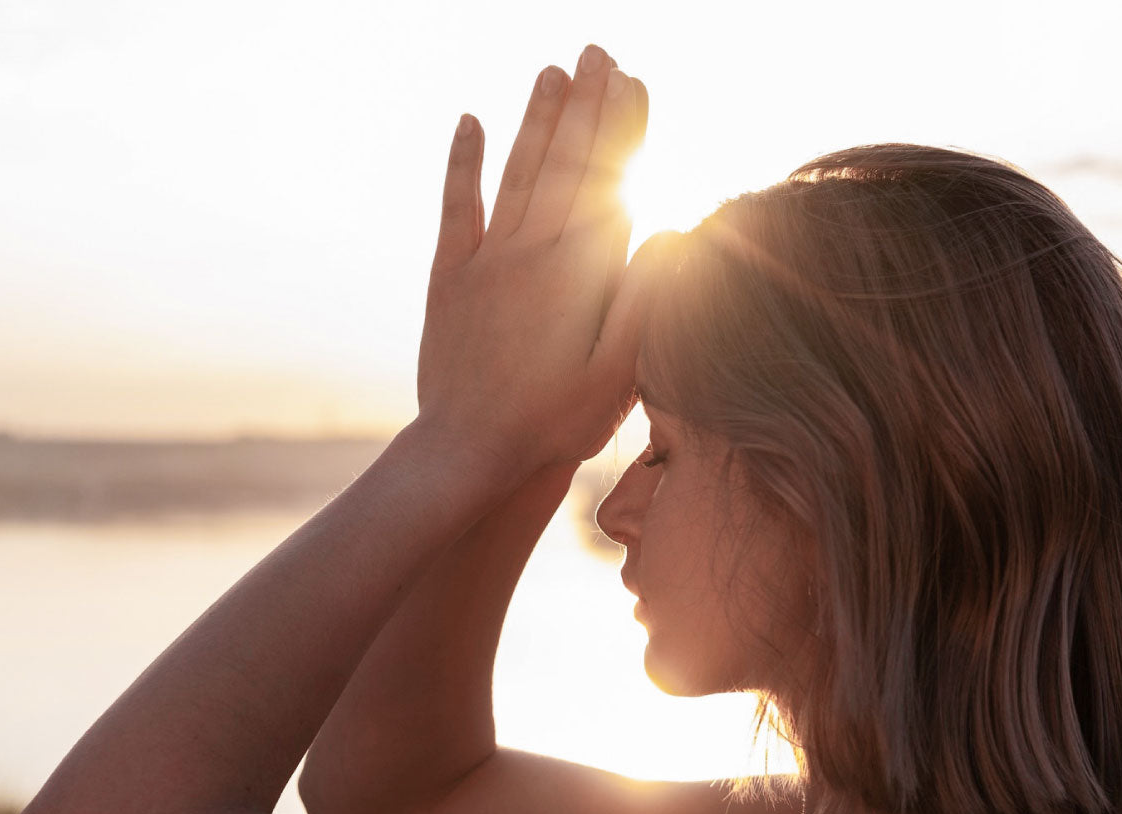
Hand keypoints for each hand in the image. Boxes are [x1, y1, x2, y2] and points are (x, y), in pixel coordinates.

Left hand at [414, 44, 649, 474]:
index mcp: (578, 272)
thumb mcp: (617, 374)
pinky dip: (463, 163)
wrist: (469, 452)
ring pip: (516, 173)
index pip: (608, 180)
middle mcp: (530, 253)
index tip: (634, 79)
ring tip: (552, 72)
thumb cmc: (553, 422)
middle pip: (563, 163)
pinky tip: (468, 121)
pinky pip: (458, 208)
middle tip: (598, 52)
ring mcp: (486, 261)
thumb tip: (670, 231)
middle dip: (585, 104)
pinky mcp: (450, 279)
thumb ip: (643, 300)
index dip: (622, 126)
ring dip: (536, 119)